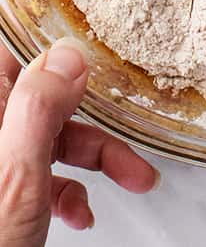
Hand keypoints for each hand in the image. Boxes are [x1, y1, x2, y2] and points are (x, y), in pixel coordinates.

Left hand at [0, 39, 159, 244]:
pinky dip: (66, 190)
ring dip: (93, 159)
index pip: (7, 56)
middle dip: (92, 121)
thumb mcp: (16, 178)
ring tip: (132, 181)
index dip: (50, 53)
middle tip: (129, 132)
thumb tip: (66, 55)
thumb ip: (37, 111)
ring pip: (44, 142)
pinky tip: (80, 213)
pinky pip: (34, 177)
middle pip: (38, 103)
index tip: (94, 56)